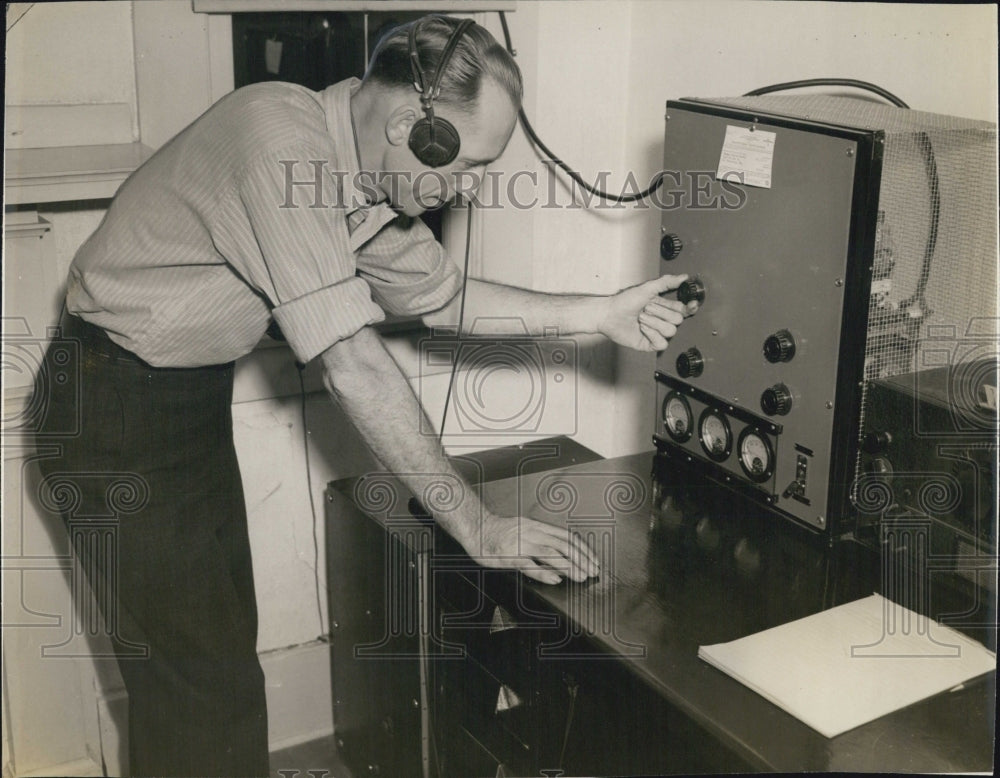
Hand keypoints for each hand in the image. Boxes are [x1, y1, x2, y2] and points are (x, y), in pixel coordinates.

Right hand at [457, 512, 599, 584]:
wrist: (477, 528)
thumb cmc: (499, 531)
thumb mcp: (525, 529)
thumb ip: (543, 539)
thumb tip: (562, 555)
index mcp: (538, 526)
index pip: (567, 537)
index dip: (583, 549)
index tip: (594, 561)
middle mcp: (532, 532)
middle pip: (564, 545)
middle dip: (582, 559)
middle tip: (593, 571)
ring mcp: (521, 543)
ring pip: (551, 554)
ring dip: (569, 566)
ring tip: (581, 576)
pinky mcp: (510, 555)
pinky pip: (530, 565)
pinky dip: (545, 573)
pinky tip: (555, 580)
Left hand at [599, 274, 696, 351]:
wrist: (609, 314)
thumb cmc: (624, 301)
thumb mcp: (647, 288)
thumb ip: (666, 282)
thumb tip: (684, 277)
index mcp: (663, 307)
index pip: (684, 309)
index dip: (689, 308)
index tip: (691, 304)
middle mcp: (662, 320)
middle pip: (677, 320)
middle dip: (660, 312)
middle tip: (646, 308)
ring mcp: (656, 333)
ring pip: (670, 331)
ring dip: (654, 322)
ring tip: (641, 318)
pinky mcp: (650, 344)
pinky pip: (662, 343)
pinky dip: (651, 334)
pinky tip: (642, 329)